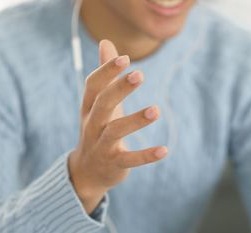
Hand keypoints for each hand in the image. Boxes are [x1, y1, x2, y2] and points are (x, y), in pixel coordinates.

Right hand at [68, 40, 167, 213]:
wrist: (87, 173)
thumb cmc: (97, 130)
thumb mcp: (98, 103)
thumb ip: (105, 75)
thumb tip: (106, 42)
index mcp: (88, 109)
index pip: (92, 86)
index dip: (106, 71)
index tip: (125, 58)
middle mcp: (92, 126)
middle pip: (102, 105)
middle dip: (119, 89)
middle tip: (139, 74)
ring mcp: (101, 146)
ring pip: (115, 131)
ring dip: (135, 120)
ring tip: (156, 110)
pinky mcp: (114, 164)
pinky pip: (130, 159)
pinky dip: (146, 156)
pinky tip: (164, 150)